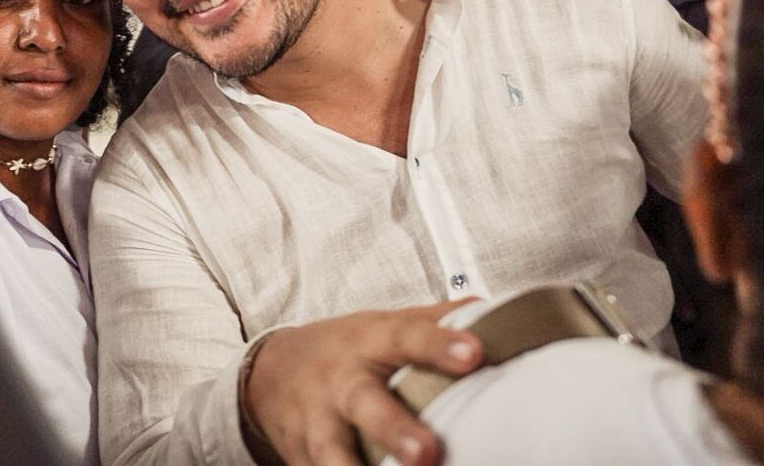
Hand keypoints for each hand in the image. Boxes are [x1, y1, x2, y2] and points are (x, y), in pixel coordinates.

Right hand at [243, 300, 481, 465]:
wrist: (268, 373)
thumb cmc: (345, 350)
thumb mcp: (382, 325)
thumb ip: (433, 321)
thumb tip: (495, 312)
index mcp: (369, 342)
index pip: (407, 336)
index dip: (439, 344)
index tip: (473, 354)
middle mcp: (340, 382)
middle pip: (365, 403)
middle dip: (394, 429)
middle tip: (427, 453)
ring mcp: (318, 425)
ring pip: (334, 455)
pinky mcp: (303, 460)